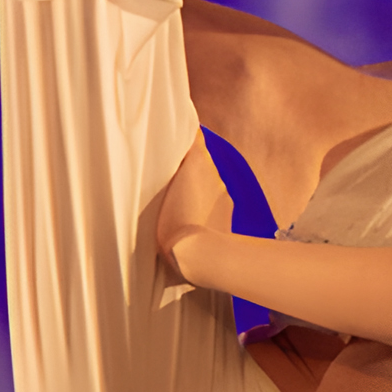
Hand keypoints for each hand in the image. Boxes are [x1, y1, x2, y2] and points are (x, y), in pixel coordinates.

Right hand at [157, 135, 233, 279]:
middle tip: (170, 180)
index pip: (196, 138)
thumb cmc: (174, 222)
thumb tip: (180, 154)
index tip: (177, 137)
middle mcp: (216, 175)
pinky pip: (215, 204)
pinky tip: (192, 219)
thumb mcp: (162, 190)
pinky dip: (205, 207)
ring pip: (209, 185)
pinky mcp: (229, 215)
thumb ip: (173, 169)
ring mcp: (225, 196)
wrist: (198, 254)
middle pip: (202, 164)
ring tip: (179, 204)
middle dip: (189, 169)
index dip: (187, 137)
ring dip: (198, 190)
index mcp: (198, 163)